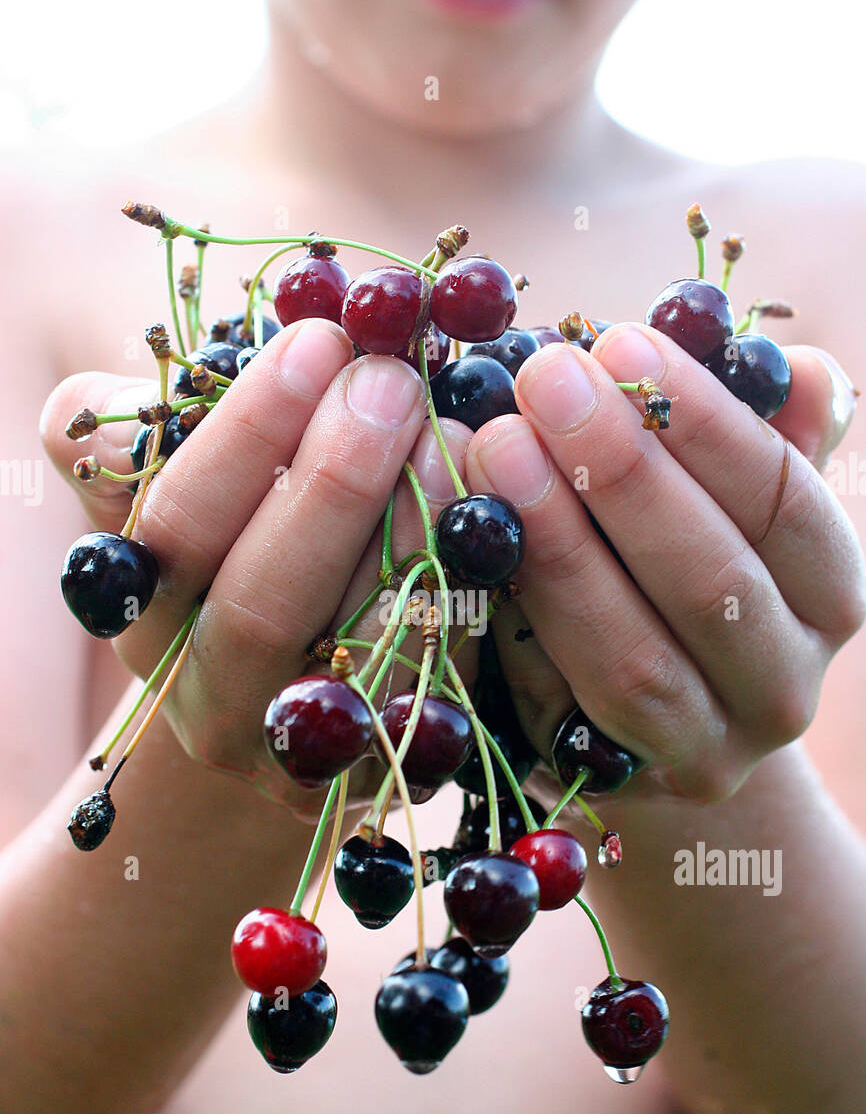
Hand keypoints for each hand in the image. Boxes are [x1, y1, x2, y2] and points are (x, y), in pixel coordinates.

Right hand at [41, 321, 473, 811]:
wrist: (268, 698)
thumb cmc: (220, 555)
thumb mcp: (157, 497)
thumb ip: (138, 438)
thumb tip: (147, 402)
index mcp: (139, 612)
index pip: (177, 529)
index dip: (247, 434)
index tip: (319, 343)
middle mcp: (206, 698)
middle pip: (263, 604)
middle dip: (335, 481)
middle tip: (392, 383)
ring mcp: (294, 753)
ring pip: (360, 645)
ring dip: (413, 527)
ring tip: (445, 429)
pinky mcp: (382, 771)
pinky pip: (433, 678)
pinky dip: (461, 587)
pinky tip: (482, 508)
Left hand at [463, 325, 865, 802]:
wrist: (655, 725)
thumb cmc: (686, 570)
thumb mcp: (736, 502)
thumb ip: (770, 439)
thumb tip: (805, 373)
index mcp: (829, 597)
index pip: (785, 504)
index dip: (706, 422)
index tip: (623, 340)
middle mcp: (782, 688)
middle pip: (712, 586)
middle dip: (622, 474)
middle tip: (543, 381)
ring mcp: (700, 754)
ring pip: (631, 661)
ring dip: (559, 549)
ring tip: (492, 446)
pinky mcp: (610, 786)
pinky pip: (552, 709)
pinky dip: (509, 628)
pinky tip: (461, 546)